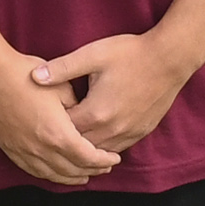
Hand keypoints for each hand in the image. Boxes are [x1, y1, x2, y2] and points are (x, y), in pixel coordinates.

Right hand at [0, 50, 117, 188]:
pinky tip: (55, 173)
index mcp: (58, 134)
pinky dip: (49, 175)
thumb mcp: (62, 88)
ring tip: (84, 175)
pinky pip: (33, 170)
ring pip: (53, 175)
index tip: (114, 158)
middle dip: (92, 170)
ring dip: (71, 177)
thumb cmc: (25, 76)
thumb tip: (83, 121)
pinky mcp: (10, 149)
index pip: (88, 157)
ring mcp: (23, 151)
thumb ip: (77, 110)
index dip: (103, 160)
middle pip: (72, 169)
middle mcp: (41, 149)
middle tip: (104, 167)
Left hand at [31, 26, 199, 164]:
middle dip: (65, 142)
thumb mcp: (92, 55)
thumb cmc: (130, 53)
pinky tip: (96, 141)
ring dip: (85, 149)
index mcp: (96, 112)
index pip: (64, 130)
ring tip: (70, 144)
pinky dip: (104, 148)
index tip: (40, 121)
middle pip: (80, 146)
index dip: (51, 127)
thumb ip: (62, 68)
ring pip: (99, 152)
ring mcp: (129, 132)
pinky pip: (118, 148)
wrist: (170, 58)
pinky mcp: (142, 131)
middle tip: (50, 137)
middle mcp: (112, 129)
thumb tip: (34, 77)